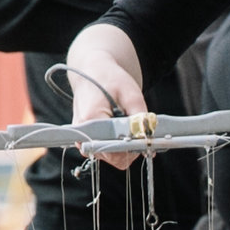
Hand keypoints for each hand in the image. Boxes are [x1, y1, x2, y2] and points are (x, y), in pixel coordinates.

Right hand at [63, 25, 147, 171]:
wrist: (92, 72)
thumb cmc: (109, 79)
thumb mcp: (130, 93)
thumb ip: (139, 117)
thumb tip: (147, 137)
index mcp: (89, 120)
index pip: (113, 149)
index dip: (132, 147)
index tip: (145, 139)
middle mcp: (82, 134)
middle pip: (113, 157)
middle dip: (131, 147)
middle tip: (140, 131)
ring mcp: (83, 139)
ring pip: (112, 157)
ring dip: (125, 146)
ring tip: (129, 126)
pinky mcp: (87, 141)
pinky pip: (108, 152)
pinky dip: (120, 145)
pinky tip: (125, 131)